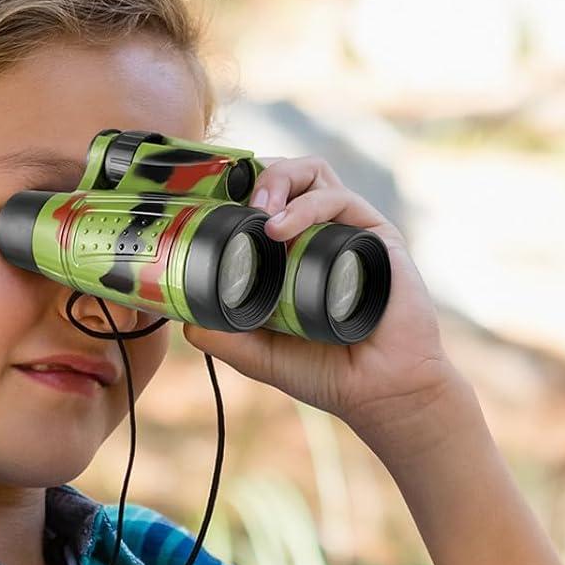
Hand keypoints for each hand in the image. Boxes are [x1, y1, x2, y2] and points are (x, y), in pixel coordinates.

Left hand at [180, 155, 460, 439]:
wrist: (379, 392)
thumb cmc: (328, 372)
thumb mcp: (261, 355)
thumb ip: (226, 338)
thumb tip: (185, 322)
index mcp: (293, 254)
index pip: (263, 200)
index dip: (236, 190)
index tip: (208, 202)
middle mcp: (321, 235)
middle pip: (286, 174)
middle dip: (253, 176)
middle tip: (235, 207)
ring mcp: (349, 232)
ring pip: (312, 173)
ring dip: (278, 180)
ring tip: (258, 213)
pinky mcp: (377, 236)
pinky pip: (339, 200)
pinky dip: (305, 207)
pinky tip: (280, 229)